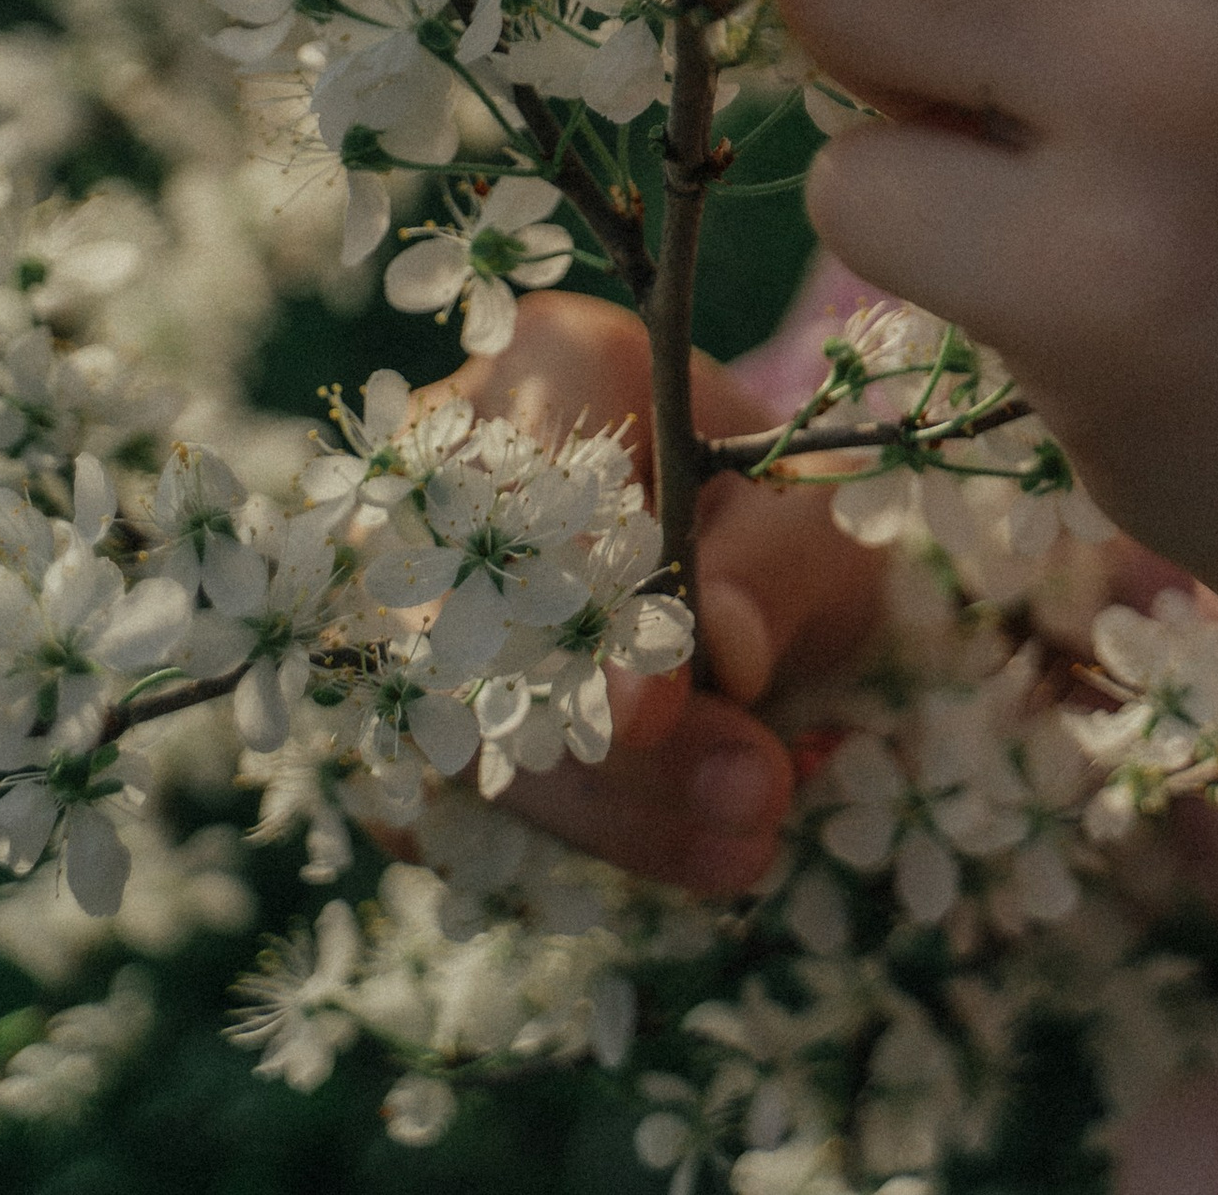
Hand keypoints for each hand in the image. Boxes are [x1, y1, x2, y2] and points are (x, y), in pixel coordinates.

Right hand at [439, 290, 884, 897]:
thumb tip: (720, 651)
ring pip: (449, 728)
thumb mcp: (814, 524)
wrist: (746, 569)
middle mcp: (441, 470)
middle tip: (751, 801)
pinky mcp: (403, 708)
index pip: (519, 494)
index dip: (570, 612)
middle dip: (602, 746)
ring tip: (744, 838)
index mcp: (546, 370)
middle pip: (468, 629)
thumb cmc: (774, 518)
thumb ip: (771, 574)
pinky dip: (567, 842)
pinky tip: (692, 847)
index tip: (656, 707)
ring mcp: (403, 590)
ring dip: (598, 812)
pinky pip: (442, 797)